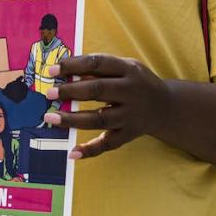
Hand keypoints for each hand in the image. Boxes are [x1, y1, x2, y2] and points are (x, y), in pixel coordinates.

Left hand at [42, 54, 171, 159]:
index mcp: (128, 69)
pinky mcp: (129, 134)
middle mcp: (131, 92)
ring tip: (51, 118)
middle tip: (49, 93)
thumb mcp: (125, 67)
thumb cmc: (136, 82)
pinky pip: (108, 144)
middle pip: (98, 90)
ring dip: (73, 119)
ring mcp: (131, 115)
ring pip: (99, 119)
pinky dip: (91, 149)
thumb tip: (65, 72)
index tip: (52, 71)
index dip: (74, 66)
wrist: (167, 106)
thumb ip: (100, 68)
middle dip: (71, 91)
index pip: (98, 63)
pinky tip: (72, 151)